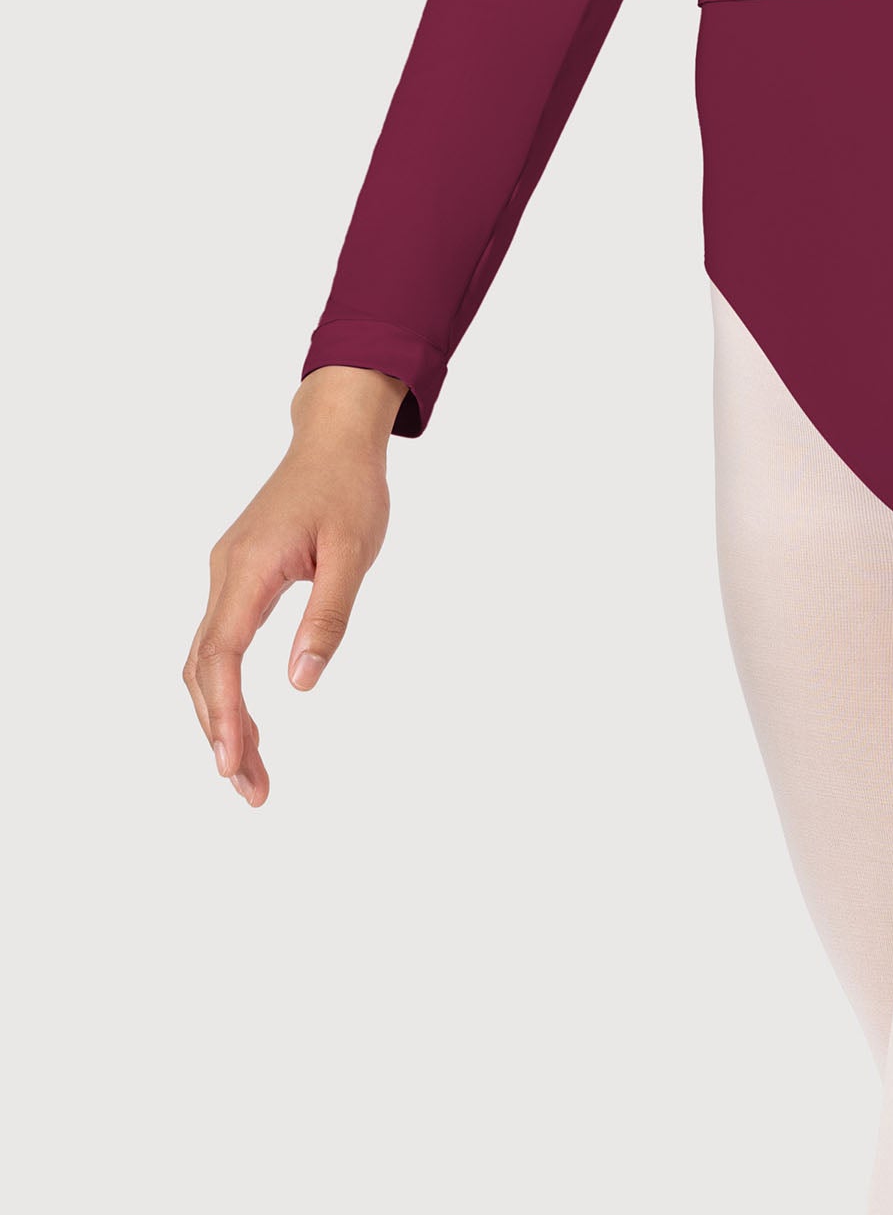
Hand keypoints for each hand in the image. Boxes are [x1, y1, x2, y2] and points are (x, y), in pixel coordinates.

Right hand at [184, 366, 403, 805]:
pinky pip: (219, 643)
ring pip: (206, 662)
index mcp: (250, 568)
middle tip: (252, 791)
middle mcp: (225, 574)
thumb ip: (328, 618)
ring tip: (250, 773)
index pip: (222, 655)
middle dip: (221, 734)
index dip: (223, 714)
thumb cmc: (350, 489)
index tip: (232, 764)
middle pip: (204, 670)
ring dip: (220, 718)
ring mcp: (226, 575)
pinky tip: (247, 723)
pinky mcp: (236, 576)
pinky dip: (225, 690)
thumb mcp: (353, 553)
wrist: (335, 437)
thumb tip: (301, 684)